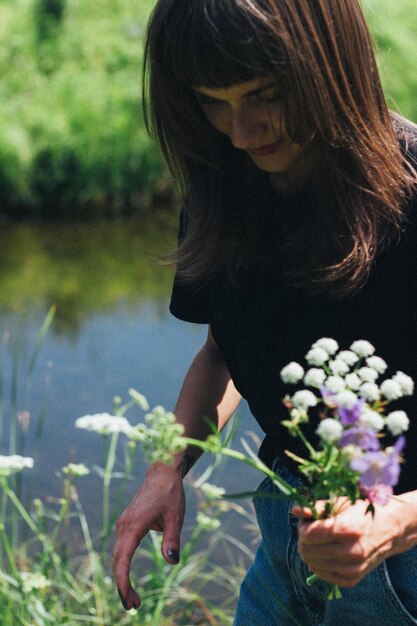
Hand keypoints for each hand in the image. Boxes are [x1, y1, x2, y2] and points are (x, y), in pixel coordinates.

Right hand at [112, 463, 185, 609]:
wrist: (163, 473)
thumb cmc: (170, 493)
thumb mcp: (175, 518)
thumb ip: (172, 541)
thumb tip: (171, 563)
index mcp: (133, 525)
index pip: (123, 560)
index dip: (124, 582)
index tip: (129, 600)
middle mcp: (123, 526)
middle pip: (117, 562)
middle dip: (123, 586)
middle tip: (134, 606)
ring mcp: (123, 524)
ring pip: (117, 556)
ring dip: (122, 577)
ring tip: (134, 598)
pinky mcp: (126, 523)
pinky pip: (120, 549)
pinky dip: (122, 565)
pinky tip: (128, 577)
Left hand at [292, 497, 404, 587]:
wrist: (389, 529)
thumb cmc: (360, 511)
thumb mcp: (339, 503)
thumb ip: (316, 508)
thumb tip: (295, 510)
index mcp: (347, 529)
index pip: (309, 534)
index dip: (302, 527)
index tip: (306, 522)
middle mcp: (351, 551)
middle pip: (308, 550)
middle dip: (303, 539)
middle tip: (310, 531)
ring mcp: (353, 568)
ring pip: (312, 563)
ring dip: (310, 551)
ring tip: (319, 540)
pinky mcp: (353, 579)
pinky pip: (322, 574)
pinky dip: (318, 563)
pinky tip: (326, 552)